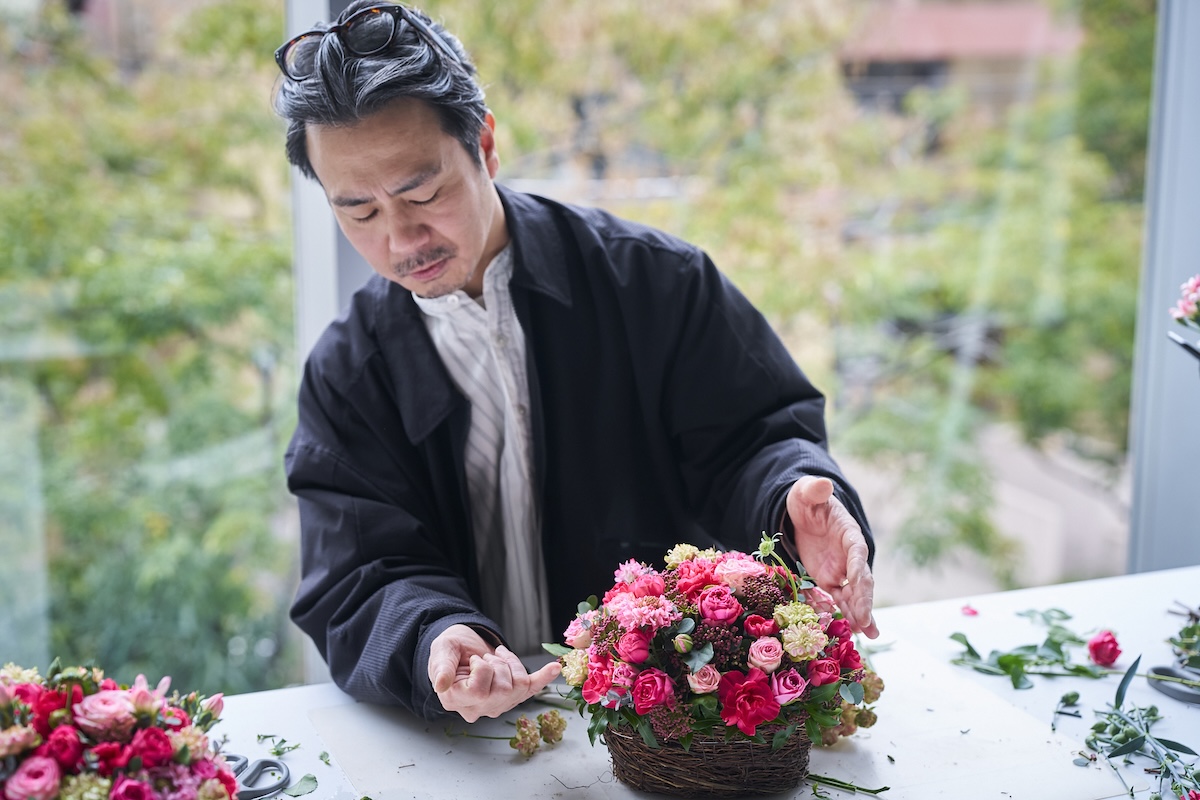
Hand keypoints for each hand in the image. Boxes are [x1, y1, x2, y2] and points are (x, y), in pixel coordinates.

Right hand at [428, 624, 560, 721]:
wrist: (461, 649)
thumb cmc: (450, 650)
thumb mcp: (441, 651)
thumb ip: (441, 667)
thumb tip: (441, 684)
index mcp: (456, 700)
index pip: (479, 691)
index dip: (482, 669)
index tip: (475, 660)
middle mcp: (477, 709)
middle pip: (504, 690)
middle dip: (498, 664)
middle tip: (484, 656)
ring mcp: (496, 705)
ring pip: (519, 687)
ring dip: (511, 664)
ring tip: (495, 657)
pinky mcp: (511, 695)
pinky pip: (531, 689)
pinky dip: (543, 678)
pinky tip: (554, 668)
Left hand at [785, 475, 878, 638]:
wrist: (802, 514)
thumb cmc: (807, 501)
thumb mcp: (805, 493)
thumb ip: (813, 490)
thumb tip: (821, 483)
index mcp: (849, 534)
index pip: (858, 553)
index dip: (858, 568)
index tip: (858, 582)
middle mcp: (849, 556)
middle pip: (860, 580)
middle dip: (863, 600)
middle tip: (864, 621)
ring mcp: (840, 570)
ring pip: (853, 595)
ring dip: (860, 614)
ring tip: (869, 634)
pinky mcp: (828, 580)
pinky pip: (837, 600)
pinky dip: (843, 615)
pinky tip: (851, 632)